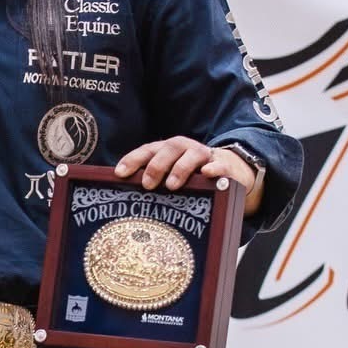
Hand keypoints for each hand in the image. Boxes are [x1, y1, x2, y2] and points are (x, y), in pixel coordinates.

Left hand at [115, 138, 255, 191]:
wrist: (227, 170)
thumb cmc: (190, 176)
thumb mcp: (169, 176)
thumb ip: (151, 181)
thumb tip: (122, 198)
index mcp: (167, 150)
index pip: (147, 151)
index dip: (132, 160)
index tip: (120, 173)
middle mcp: (184, 149)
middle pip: (168, 149)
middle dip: (156, 166)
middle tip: (147, 184)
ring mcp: (205, 156)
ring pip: (192, 155)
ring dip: (180, 168)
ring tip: (171, 185)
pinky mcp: (224, 166)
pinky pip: (220, 165)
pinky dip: (214, 168)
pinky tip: (207, 173)